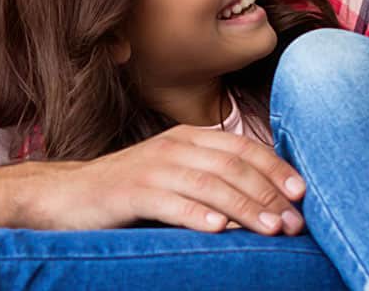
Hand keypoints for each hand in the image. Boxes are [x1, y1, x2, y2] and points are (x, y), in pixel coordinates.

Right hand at [21, 124, 306, 234]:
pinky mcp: (130, 191)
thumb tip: (263, 202)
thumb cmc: (130, 190)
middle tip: (293, 222)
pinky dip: (197, 215)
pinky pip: (170, 202)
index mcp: (190, 138)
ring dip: (244, 207)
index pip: (242, 148)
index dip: (274, 168)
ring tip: (270, 229)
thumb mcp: (175, 176)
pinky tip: (219, 230)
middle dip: (267, 194)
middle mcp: (175, 146)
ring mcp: (153, 167)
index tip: (301, 193)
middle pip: (232, 166)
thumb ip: (211, 180)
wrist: (67, 195)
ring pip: (209, 184)